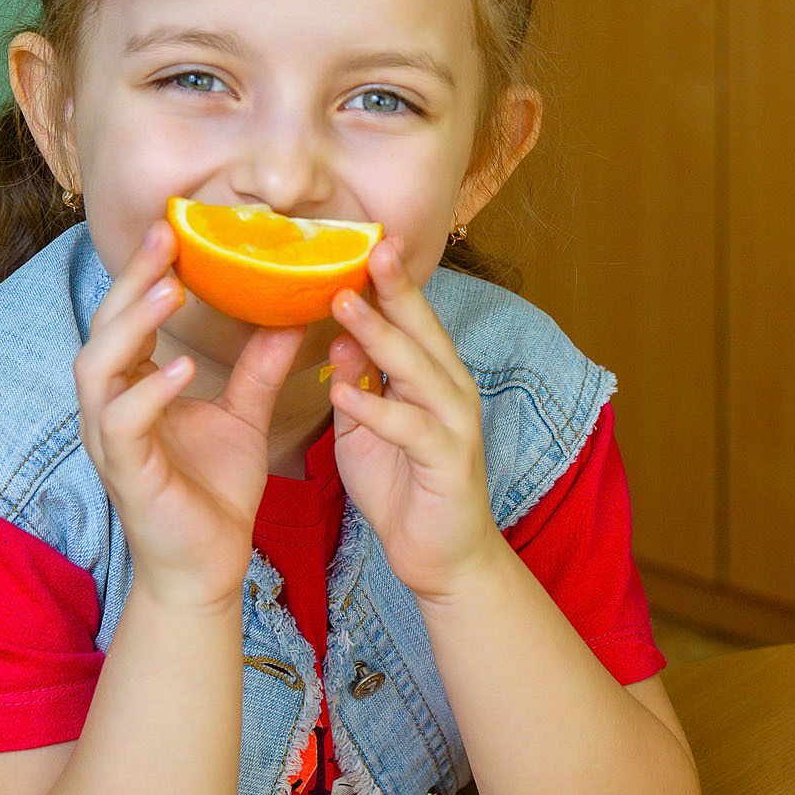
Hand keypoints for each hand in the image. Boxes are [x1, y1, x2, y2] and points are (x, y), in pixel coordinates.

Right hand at [75, 221, 303, 611]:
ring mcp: (110, 440)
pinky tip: (178, 367)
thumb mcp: (244, 418)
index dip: (147, 272)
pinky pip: (124, 423)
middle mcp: (111, 407)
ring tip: (169, 290)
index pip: (130, 317)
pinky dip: (149, 392)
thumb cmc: (214, 493)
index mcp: (135, 388)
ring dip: (132, 325)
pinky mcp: (124, 472)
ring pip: (97, 368)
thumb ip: (259, 370)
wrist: (207, 567)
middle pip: (104, 327)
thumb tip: (289, 319)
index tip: (176, 226)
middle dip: (132, 279)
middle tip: (166, 235)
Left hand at [328, 240, 503, 599]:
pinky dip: (375, 410)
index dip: (390, 281)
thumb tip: (340, 339)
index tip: (364, 239)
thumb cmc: (405, 485)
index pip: (411, 319)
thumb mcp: (367, 427)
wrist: (441, 554)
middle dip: (394, 289)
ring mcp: (455, 423)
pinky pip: (408, 428)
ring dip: (379, 336)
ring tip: (344, 305)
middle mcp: (451, 390)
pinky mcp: (448, 460)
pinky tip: (344, 394)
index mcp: (433, 376)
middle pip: (422, 330)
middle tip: (368, 247)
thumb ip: (357, 383)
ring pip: (417, 370)